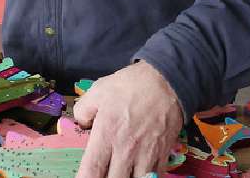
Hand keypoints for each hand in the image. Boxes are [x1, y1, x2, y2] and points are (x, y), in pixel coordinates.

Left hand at [73, 61, 183, 177]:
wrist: (168, 81)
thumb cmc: (133, 85)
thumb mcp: (99, 90)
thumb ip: (83, 110)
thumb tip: (81, 123)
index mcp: (107, 134)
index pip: (92, 170)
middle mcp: (126, 149)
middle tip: (103, 172)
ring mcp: (146, 154)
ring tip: (121, 171)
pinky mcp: (162, 155)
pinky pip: (154, 176)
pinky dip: (145, 176)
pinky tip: (138, 170)